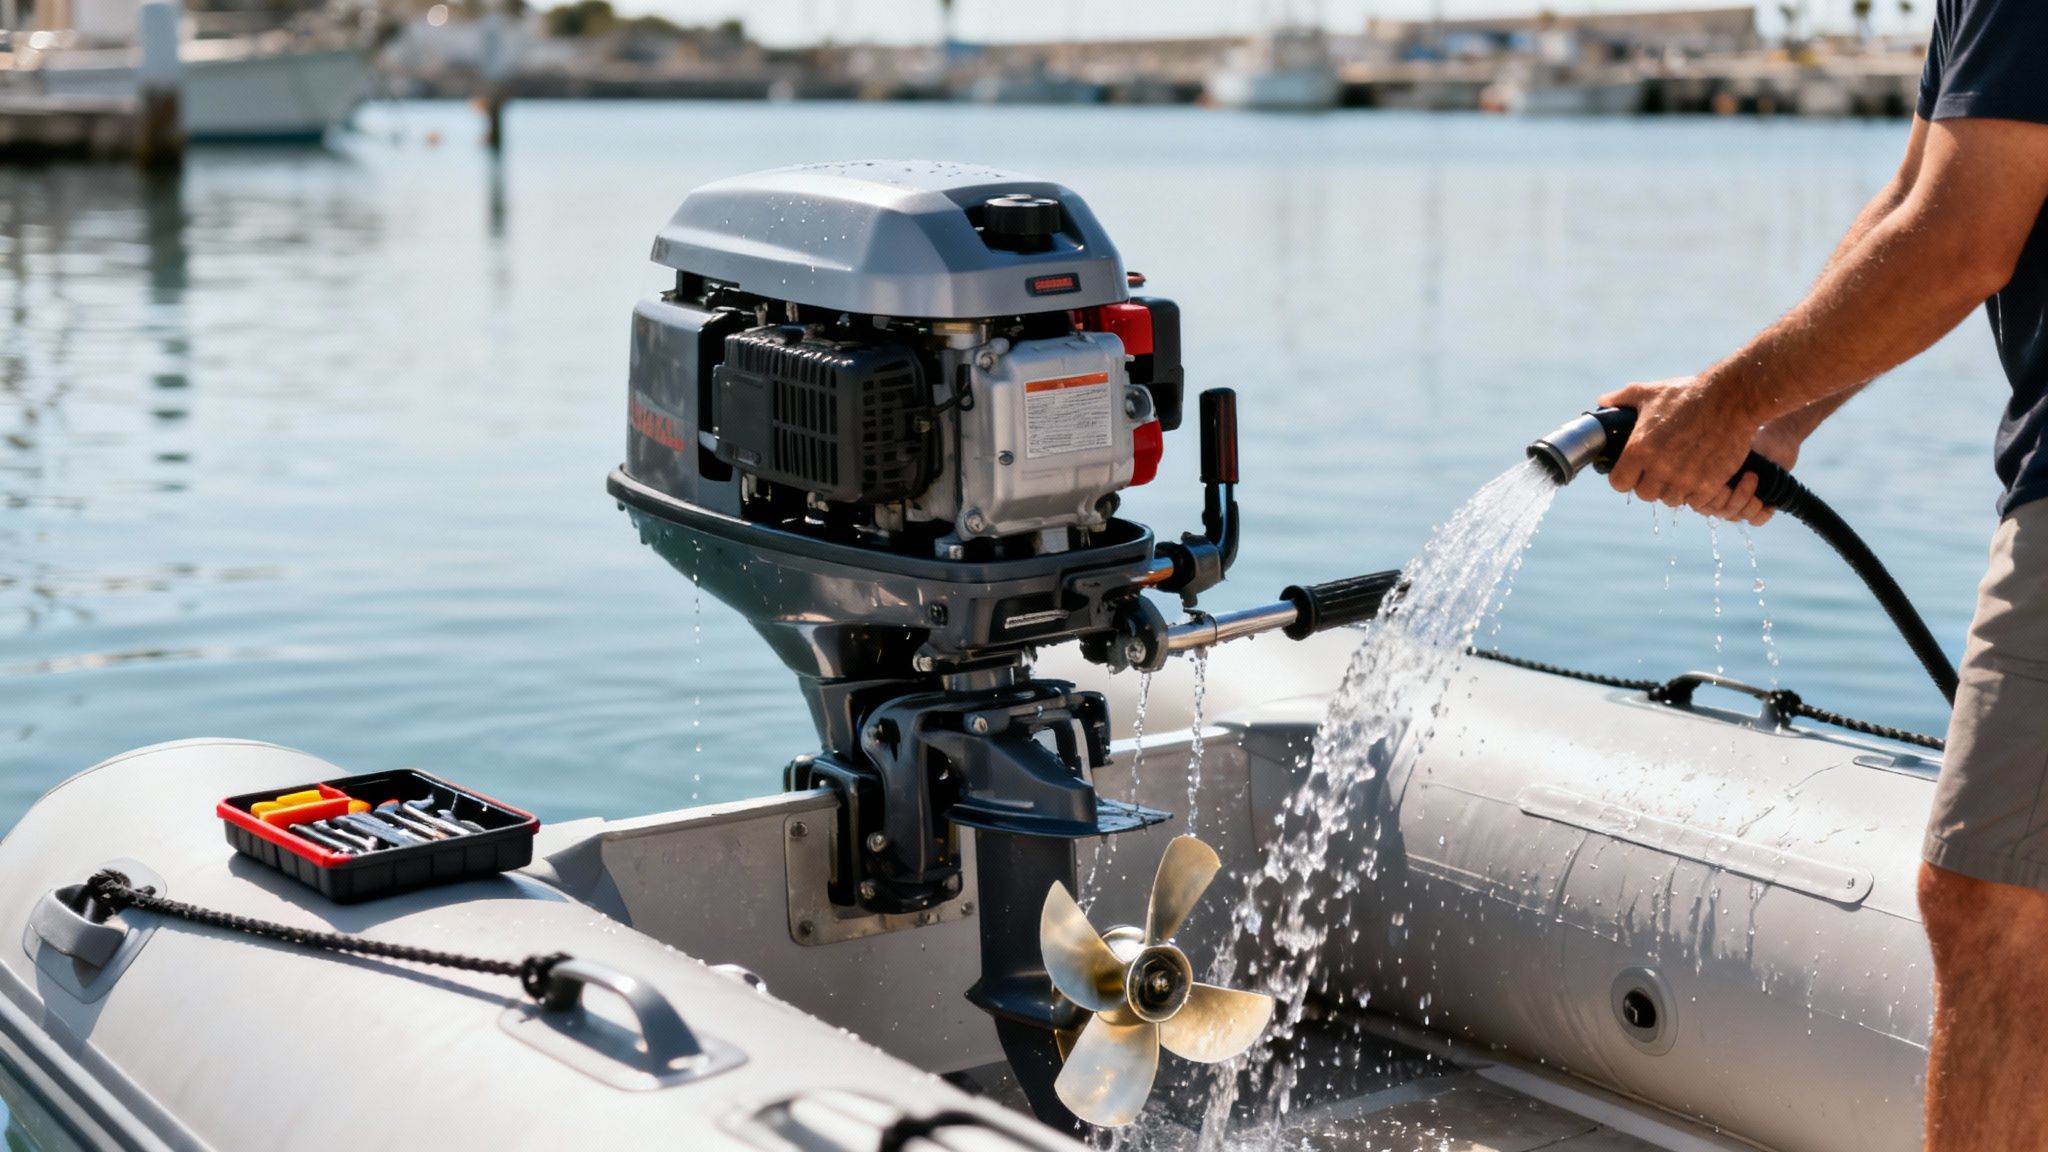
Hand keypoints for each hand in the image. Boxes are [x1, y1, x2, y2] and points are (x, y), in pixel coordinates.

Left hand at [1598, 375, 1767, 521]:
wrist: (1732, 398)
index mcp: (1639, 449)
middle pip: (1645, 494)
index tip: (1632, 471)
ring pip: (1670, 499)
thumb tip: (1602, 402)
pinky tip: (1699, 475)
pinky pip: (1695, 501)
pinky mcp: (1710, 483)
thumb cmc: (1688, 394)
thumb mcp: (1650, 393)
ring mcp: (1686, 478)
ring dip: (1673, 488)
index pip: (1619, 483)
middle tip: (1659, 469)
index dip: (1624, 478)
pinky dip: (1696, 492)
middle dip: (1649, 483)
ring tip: (1680, 471)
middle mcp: (1660, 468)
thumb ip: (1622, 399)